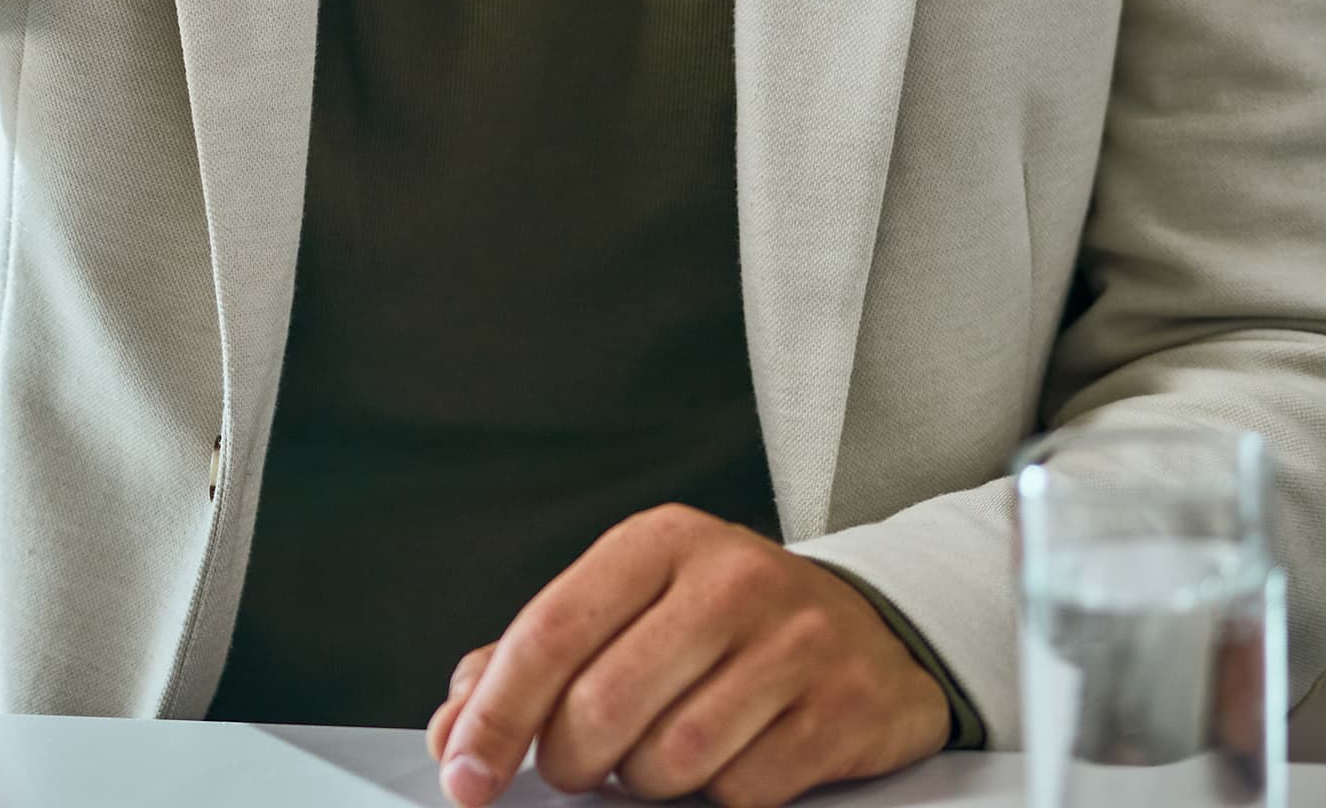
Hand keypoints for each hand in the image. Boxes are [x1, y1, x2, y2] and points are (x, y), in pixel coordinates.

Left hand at [426, 507, 949, 807]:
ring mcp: (795, 642)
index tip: (465, 773)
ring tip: (657, 757)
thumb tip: (454, 727)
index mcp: (657, 542)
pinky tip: (727, 762)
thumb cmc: (725, 621)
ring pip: (674, 755)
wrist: (872, 626)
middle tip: (577, 767)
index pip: (549, 632)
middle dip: (572, 760)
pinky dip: (720, 795)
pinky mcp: (845, 706)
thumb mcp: (629, 606)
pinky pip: (746, 789)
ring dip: (646, 780)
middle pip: (605, 703)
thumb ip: (534, 659)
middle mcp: (728, 579)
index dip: (496, 714)